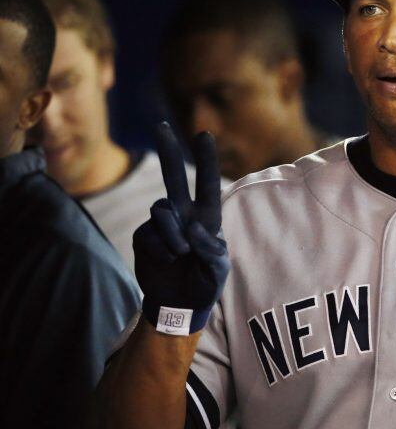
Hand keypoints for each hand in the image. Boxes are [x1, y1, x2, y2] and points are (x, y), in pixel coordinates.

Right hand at [134, 123, 229, 335]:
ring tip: (181, 255)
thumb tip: (193, 227)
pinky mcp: (144, 237)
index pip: (206, 184)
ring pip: (161, 210)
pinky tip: (167, 261)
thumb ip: (211, 248)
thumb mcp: (219, 268)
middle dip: (169, 151)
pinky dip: (161, 249)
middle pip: (173, 177)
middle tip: (162, 126)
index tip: (203, 134)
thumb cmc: (206, 282)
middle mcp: (184, 214)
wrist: (180, 303)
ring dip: (173, 235)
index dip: (206, 160)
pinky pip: (149, 233)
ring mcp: (162, 224)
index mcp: (207, 217)